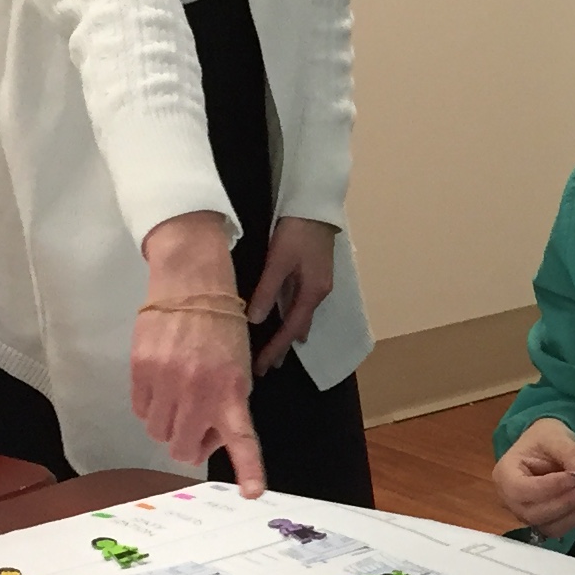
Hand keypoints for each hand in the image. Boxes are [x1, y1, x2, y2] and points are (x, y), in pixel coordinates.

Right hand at [133, 212, 262, 493]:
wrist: (192, 284)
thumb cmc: (221, 327)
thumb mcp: (240, 366)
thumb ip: (229, 403)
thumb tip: (212, 437)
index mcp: (232, 390)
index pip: (242, 438)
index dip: (248, 468)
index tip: (253, 492)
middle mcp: (199, 390)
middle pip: (184, 449)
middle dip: (192, 443)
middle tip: (202, 422)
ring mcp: (167, 381)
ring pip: (160, 433)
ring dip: (170, 425)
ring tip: (182, 399)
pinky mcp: (141, 370)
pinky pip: (141, 411)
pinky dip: (151, 407)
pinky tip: (164, 385)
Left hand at [247, 217, 337, 377]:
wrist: (315, 207)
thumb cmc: (296, 231)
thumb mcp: (278, 260)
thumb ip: (267, 290)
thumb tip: (256, 320)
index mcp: (312, 292)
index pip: (292, 329)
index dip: (275, 349)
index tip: (260, 367)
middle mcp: (318, 293)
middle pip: (299, 327)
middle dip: (282, 348)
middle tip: (265, 368)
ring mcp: (318, 284)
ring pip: (300, 317)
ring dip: (287, 335)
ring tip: (273, 352)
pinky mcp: (313, 275)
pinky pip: (300, 305)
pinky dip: (290, 319)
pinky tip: (283, 321)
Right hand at [494, 417, 574, 534]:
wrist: (545, 446)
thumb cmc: (545, 438)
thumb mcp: (557, 437)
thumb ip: (571, 453)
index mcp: (504, 474)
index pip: (522, 490)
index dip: (550, 487)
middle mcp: (508, 500)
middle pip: (535, 513)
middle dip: (567, 501)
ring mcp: (524, 515)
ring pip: (549, 526)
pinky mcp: (541, 522)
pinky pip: (559, 528)